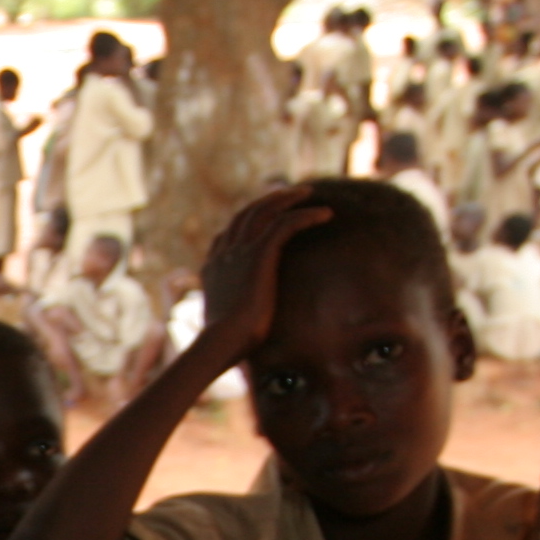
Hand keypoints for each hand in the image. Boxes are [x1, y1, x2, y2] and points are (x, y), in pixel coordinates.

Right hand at [196, 184, 334, 354]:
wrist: (219, 343)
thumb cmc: (224, 346)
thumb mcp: (225, 327)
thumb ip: (230, 318)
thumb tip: (237, 335)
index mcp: (213, 269)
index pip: (226, 235)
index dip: (245, 223)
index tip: (264, 220)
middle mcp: (223, 254)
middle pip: (244, 214)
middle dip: (268, 201)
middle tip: (290, 195)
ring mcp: (239, 251)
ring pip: (263, 210)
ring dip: (287, 198)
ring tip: (309, 193)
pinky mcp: (258, 254)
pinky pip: (285, 224)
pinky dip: (305, 215)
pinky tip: (325, 214)